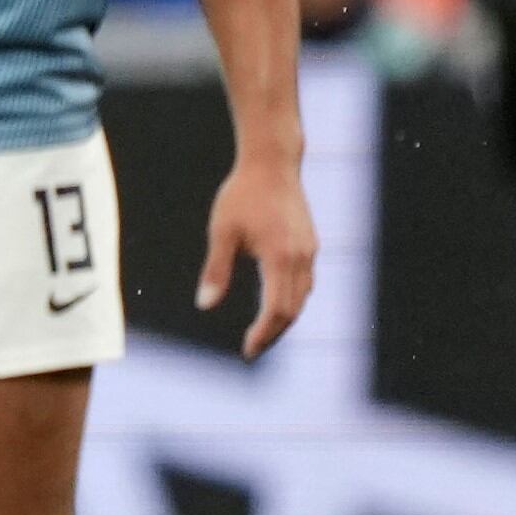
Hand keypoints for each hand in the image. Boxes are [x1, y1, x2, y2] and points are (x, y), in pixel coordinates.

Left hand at [198, 156, 317, 356]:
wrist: (272, 163)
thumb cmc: (242, 195)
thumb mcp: (221, 232)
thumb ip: (216, 270)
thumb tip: (205, 306)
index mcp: (280, 258)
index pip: (277, 310)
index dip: (263, 334)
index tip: (248, 350)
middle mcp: (302, 258)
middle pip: (293, 309)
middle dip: (273, 333)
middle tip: (252, 348)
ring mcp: (310, 250)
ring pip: (303, 296)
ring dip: (284, 318)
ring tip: (262, 332)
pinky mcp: (310, 243)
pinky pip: (306, 281)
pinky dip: (292, 299)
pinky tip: (275, 303)